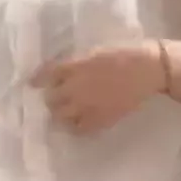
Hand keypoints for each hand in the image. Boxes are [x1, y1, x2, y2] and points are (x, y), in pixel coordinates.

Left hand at [32, 42, 164, 135]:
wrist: (148, 68)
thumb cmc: (123, 52)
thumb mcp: (94, 50)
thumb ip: (76, 62)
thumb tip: (62, 71)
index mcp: (75, 66)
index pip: (46, 75)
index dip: (37, 80)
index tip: (32, 83)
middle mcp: (76, 87)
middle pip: (51, 99)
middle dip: (51, 98)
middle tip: (55, 97)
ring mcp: (88, 105)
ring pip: (61, 116)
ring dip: (60, 113)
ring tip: (65, 111)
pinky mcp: (101, 119)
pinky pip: (80, 129)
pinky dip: (76, 127)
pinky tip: (79, 122)